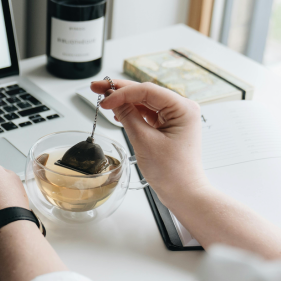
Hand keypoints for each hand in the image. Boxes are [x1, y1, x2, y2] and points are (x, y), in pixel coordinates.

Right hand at [90, 79, 207, 205]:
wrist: (183, 193)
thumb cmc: (172, 172)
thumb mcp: (144, 141)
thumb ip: (128, 116)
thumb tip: (113, 101)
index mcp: (183, 108)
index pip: (147, 91)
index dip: (122, 92)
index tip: (104, 99)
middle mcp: (181, 109)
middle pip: (146, 93)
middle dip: (121, 91)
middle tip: (97, 87)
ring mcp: (175, 117)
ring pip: (145, 102)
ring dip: (125, 101)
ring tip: (104, 100)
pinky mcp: (168, 126)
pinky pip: (148, 113)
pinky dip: (132, 112)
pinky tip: (117, 112)